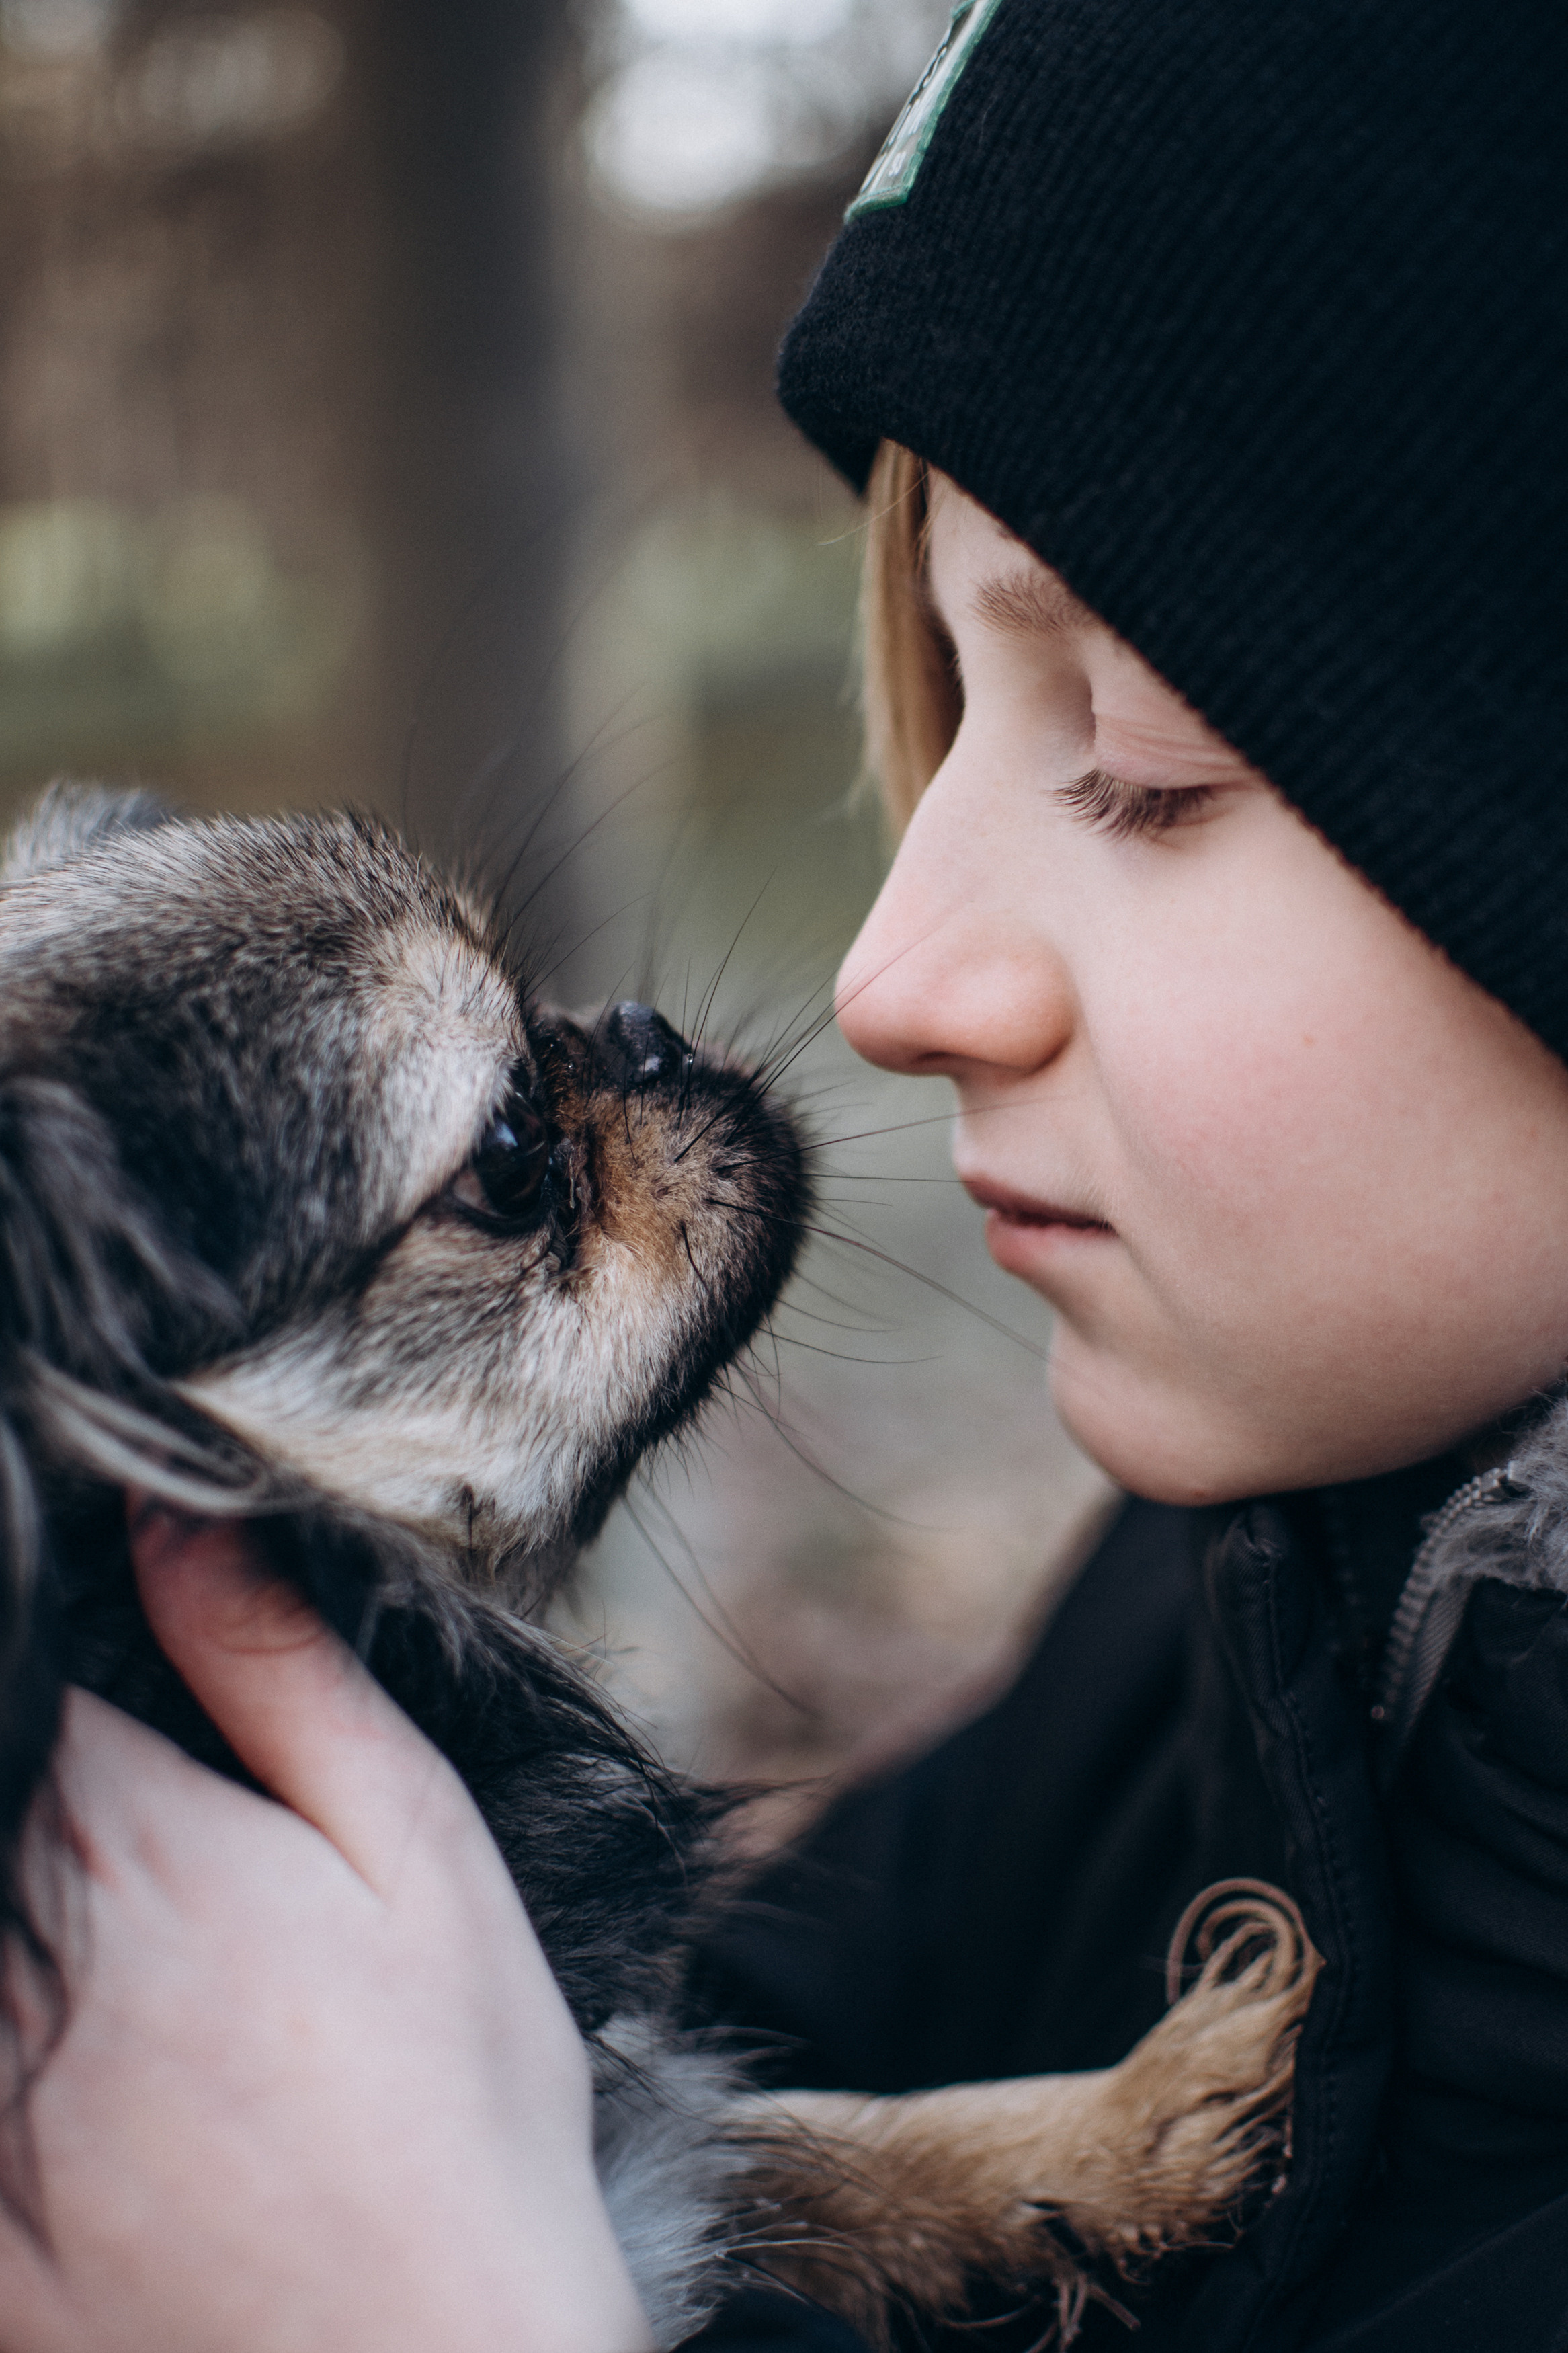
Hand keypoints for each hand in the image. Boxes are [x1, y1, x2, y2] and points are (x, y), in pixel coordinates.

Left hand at [0, 1509, 652, 2352]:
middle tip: (174, 1871)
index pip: (23, 1680)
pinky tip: (128, 2065)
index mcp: (133, 1849)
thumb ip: (279, 1674)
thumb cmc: (457, 2105)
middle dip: (55, 1788)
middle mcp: (22, 1967)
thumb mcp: (416, 1854)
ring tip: (169, 1972)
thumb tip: (169, 1515)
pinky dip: (25, 2026)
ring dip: (38, 1908)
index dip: (58, 1651)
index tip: (119, 1685)